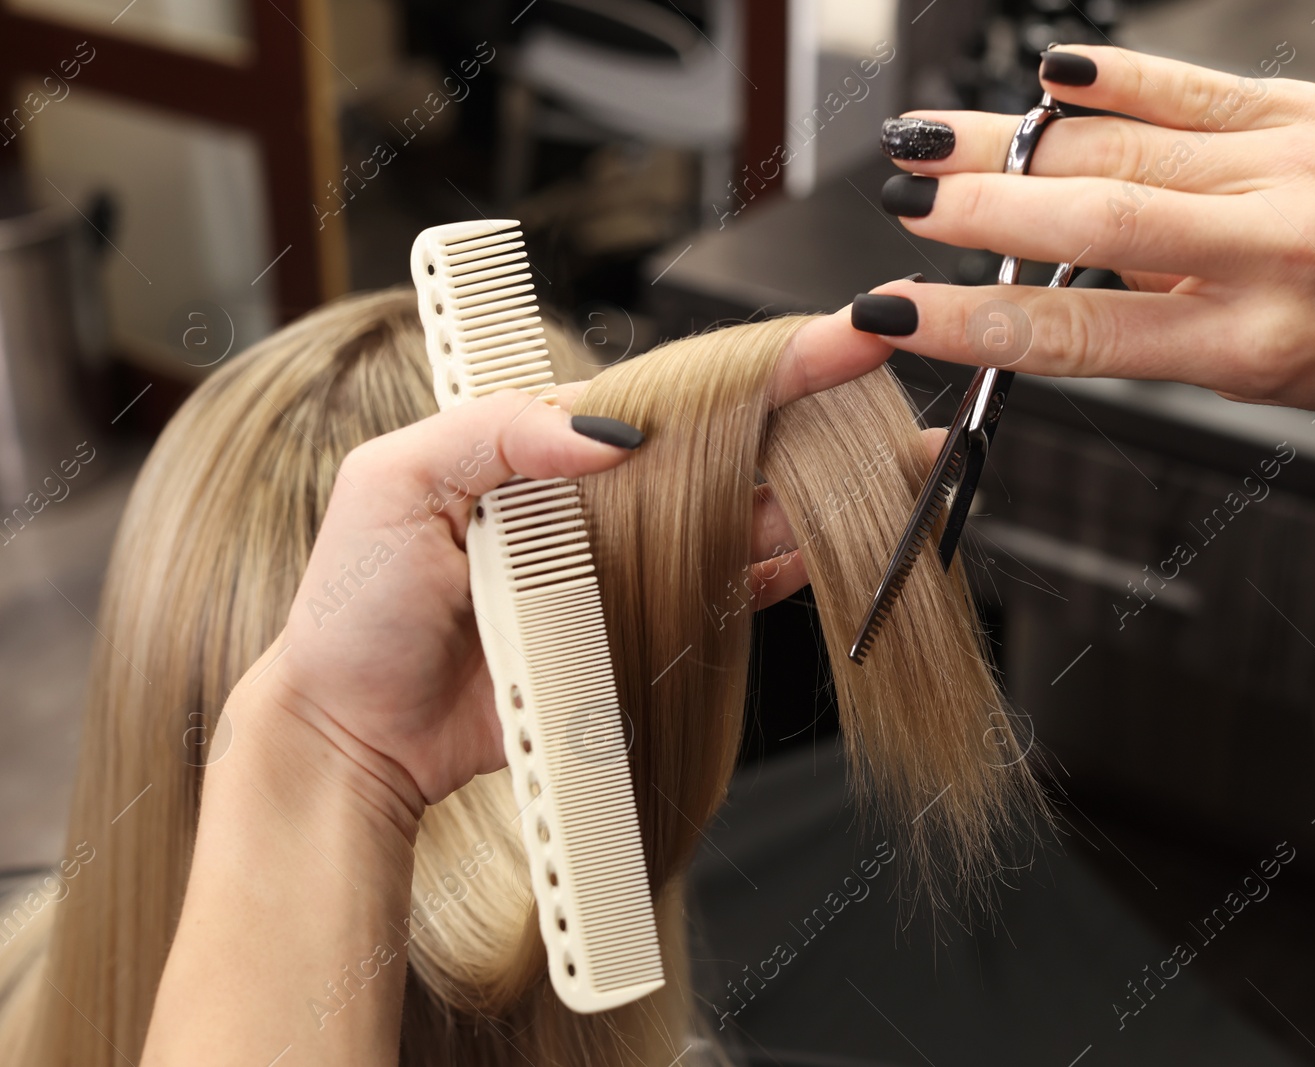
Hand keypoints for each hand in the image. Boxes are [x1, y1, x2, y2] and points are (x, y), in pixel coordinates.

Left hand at [252, 308, 896, 819]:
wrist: (357, 734)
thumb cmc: (354, 608)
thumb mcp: (390, 484)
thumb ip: (494, 433)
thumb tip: (608, 426)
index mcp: (540, 444)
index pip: (663, 388)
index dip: (750, 360)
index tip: (830, 335)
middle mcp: (593, 497)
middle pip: (719, 442)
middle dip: (808, 409)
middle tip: (880, 382)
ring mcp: (618, 567)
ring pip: (735, 516)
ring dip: (808, 488)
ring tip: (879, 465)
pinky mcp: (632, 634)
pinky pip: (719, 597)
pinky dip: (772, 572)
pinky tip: (817, 547)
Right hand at [862, 45, 1314, 488]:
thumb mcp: (1255, 376)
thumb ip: (1151, 322)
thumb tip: (1050, 267)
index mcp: (1248, 342)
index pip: (1077, 330)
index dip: (971, 316)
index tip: (899, 310)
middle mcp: (1272, 249)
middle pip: (1092, 216)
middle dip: (979, 206)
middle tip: (902, 201)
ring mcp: (1293, 167)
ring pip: (1124, 144)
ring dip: (1013, 141)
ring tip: (934, 139)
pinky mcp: (1310, 111)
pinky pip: (1193, 86)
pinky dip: (1113, 78)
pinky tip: (1048, 79)